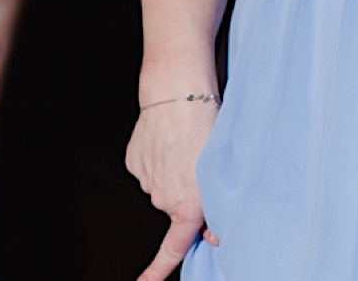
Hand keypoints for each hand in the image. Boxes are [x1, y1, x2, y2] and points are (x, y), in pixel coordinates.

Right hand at [125, 98, 221, 278]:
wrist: (178, 93)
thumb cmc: (208, 127)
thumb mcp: (223, 170)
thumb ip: (217, 207)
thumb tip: (212, 233)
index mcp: (188, 206)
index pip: (173, 248)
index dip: (158, 271)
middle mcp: (163, 199)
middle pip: (176, 205)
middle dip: (188, 191)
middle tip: (202, 161)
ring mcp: (145, 180)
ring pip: (163, 185)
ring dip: (174, 170)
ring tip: (187, 142)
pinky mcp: (134, 162)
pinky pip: (150, 168)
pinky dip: (160, 157)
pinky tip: (170, 137)